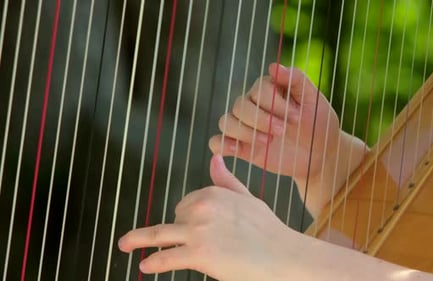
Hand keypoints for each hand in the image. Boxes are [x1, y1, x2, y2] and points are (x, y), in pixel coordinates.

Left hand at [118, 155, 302, 280]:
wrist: (283, 255)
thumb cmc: (268, 230)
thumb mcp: (247, 198)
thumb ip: (226, 180)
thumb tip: (214, 157)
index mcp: (213, 192)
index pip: (186, 204)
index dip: (189, 219)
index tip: (195, 229)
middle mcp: (202, 207)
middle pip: (175, 220)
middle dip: (180, 232)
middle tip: (203, 244)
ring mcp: (198, 231)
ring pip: (159, 235)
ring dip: (137, 240)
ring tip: (124, 245)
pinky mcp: (198, 254)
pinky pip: (167, 258)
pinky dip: (153, 262)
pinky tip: (144, 266)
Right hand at [209, 64, 366, 216]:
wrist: (321, 154)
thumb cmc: (318, 123)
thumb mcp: (314, 99)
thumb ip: (296, 79)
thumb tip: (273, 66)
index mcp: (269, 89)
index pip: (259, 90)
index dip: (276, 104)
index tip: (297, 117)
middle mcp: (253, 105)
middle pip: (240, 105)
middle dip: (261, 119)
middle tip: (283, 131)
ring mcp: (245, 126)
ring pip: (227, 122)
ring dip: (245, 132)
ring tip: (269, 142)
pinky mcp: (242, 147)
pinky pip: (218, 142)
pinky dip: (222, 144)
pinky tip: (237, 149)